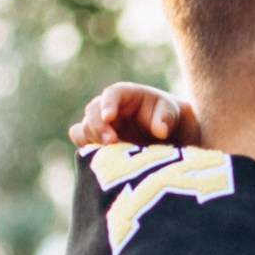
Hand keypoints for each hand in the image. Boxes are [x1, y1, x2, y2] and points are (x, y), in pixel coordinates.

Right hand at [69, 82, 202, 148]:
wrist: (166, 136)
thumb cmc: (167, 117)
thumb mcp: (171, 113)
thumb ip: (165, 119)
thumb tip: (160, 131)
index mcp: (125, 95)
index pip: (112, 94)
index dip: (107, 104)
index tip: (108, 117)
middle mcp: (108, 108)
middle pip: (92, 112)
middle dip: (98, 126)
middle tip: (111, 142)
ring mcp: (100, 126)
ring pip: (83, 129)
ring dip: (92, 141)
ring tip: (110, 153)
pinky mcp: (97, 142)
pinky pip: (83, 144)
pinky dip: (87, 151)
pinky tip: (101, 160)